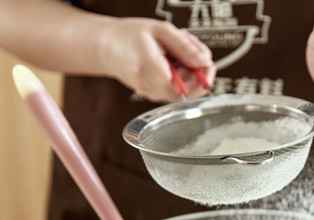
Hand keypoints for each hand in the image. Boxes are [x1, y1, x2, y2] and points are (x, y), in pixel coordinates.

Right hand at [99, 18, 215, 101]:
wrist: (106, 47)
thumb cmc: (129, 37)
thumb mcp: (161, 31)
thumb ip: (185, 47)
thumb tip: (205, 61)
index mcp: (151, 71)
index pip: (187, 88)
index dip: (202, 76)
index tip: (206, 62)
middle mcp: (151, 88)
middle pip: (188, 90)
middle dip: (196, 69)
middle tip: (190, 47)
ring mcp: (152, 94)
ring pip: (184, 89)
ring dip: (187, 70)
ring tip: (175, 49)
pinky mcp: (153, 94)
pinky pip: (175, 88)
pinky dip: (179, 74)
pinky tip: (170, 59)